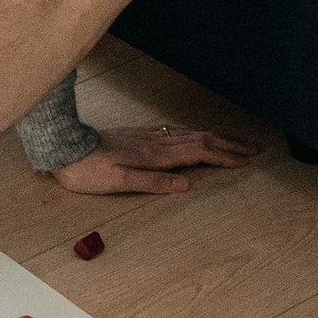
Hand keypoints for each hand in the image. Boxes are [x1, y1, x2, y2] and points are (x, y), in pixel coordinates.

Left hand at [53, 123, 255, 198]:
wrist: (64, 149)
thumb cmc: (87, 171)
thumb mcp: (118, 182)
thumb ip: (152, 183)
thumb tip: (186, 185)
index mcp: (155, 155)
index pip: (199, 152)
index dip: (224, 156)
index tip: (246, 160)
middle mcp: (156, 142)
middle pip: (201, 138)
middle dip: (229, 143)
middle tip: (253, 148)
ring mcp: (148, 136)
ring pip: (191, 133)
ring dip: (216, 137)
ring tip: (233, 141)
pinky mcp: (139, 136)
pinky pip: (178, 132)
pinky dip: (196, 133)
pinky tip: (196, 135)